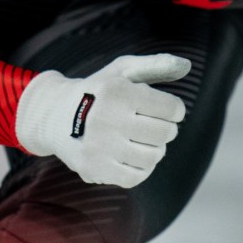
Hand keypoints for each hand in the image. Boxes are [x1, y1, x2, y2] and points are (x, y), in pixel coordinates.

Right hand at [15, 54, 190, 187]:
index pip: (171, 108)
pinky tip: (135, 156)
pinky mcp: (94, 168)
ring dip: (156, 149)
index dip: (175, 109)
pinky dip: (142, 168)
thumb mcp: (123, 70)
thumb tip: (187, 65)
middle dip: (167, 129)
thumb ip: (156, 65)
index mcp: (119, 92)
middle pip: (164, 133)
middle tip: (157, 125)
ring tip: (147, 141)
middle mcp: (108, 119)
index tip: (169, 109)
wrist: (55, 115)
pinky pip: (135, 177)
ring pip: (152, 157)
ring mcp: (100, 146)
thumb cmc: (99, 90)